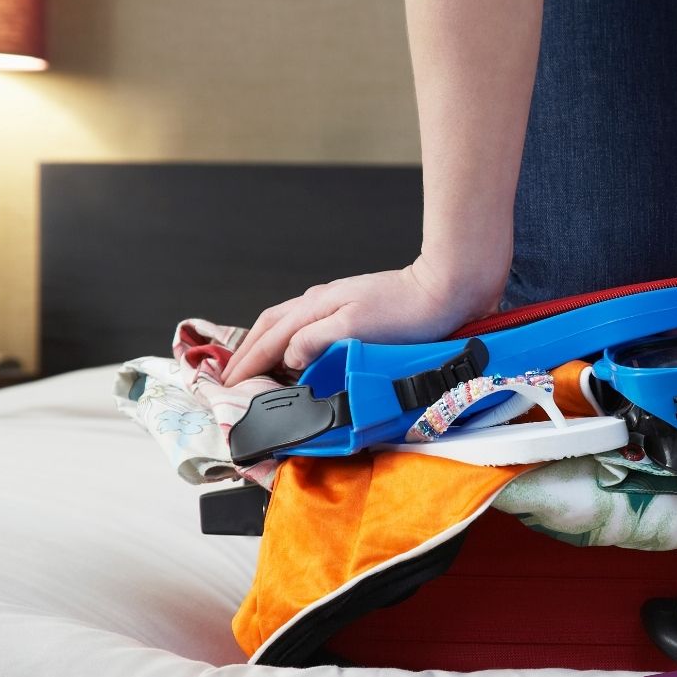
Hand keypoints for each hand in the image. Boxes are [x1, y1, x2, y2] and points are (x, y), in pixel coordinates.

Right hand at [221, 257, 502, 385]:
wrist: (446, 289)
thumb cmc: (408, 310)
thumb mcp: (356, 327)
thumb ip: (316, 340)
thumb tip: (286, 355)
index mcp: (316, 307)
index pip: (270, 340)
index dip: (247, 365)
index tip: (229, 386)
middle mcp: (320, 302)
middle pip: (270, 326)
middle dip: (248, 352)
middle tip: (231, 377)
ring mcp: (336, 302)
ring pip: (287, 323)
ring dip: (266, 343)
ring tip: (255, 365)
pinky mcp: (353, 308)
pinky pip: (308, 324)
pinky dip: (292, 339)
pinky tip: (298, 349)